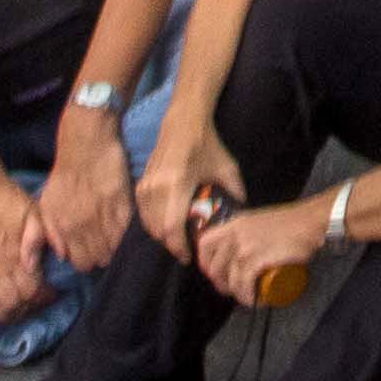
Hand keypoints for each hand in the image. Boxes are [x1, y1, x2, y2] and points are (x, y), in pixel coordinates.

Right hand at [0, 173, 56, 331]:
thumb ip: (43, 238)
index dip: (44, 298)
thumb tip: (55, 259)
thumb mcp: (34, 213)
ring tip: (16, 310)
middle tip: (36, 302)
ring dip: (4, 315)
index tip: (52, 292)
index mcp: (14, 257)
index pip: (31, 292)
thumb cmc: (8, 201)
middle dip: (26, 308)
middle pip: (10, 305)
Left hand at [39, 112, 133, 276]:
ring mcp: (104, 215)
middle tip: (103, 249)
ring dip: (114, 248)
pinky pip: (126, 231)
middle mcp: (84, 225)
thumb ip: (52, 231)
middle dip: (101, 257)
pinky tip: (124, 231)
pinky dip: (125, 234)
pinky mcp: (123, 203)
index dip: (85, 261)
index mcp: (64, 227)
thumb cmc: (65, 174)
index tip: (89, 254)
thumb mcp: (48, 203)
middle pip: (98, 259)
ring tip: (114, 241)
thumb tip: (63, 255)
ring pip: (114, 248)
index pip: (80, 262)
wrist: (86, 144)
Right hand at [134, 124, 244, 264]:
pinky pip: (143, 214)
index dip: (178, 247)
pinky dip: (153, 224)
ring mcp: (145, 186)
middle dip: (171, 244)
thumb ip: (235, 192)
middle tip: (187, 248)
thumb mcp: (227, 168)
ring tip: (179, 238)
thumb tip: (241, 215)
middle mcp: (156, 187)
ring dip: (162, 236)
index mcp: (178, 184)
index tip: (189, 257)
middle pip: (158, 230)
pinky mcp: (139, 184)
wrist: (183, 123)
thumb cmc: (208, 146)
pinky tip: (168, 224)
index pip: (171, 228)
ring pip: (148, 224)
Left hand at [189, 192, 327, 311]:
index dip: (205, 263)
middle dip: (221, 284)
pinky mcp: (256, 259)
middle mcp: (235, 234)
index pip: (204, 244)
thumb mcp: (260, 220)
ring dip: (237, 294)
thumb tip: (240, 249)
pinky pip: (243, 285)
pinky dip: (247, 297)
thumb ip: (247, 230)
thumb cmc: (293, 221)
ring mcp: (245, 247)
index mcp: (235, 223)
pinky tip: (254, 300)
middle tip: (234, 289)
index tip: (214, 273)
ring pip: (230, 279)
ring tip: (248, 296)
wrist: (312, 221)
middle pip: (214, 268)